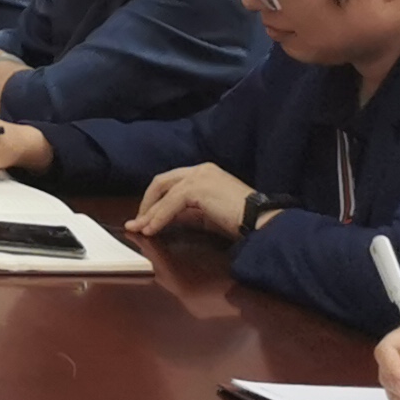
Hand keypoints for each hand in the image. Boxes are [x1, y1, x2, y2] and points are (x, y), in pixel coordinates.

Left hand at [128, 162, 254, 240]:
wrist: (261, 221)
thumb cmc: (242, 221)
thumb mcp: (209, 216)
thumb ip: (189, 214)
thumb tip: (168, 220)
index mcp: (205, 173)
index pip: (172, 183)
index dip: (157, 200)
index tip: (147, 217)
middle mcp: (200, 170)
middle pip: (162, 183)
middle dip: (147, 203)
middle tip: (137, 222)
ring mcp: (198, 176)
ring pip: (164, 194)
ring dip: (149, 213)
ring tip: (139, 229)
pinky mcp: (197, 188)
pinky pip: (170, 204)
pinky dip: (158, 217)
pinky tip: (151, 230)